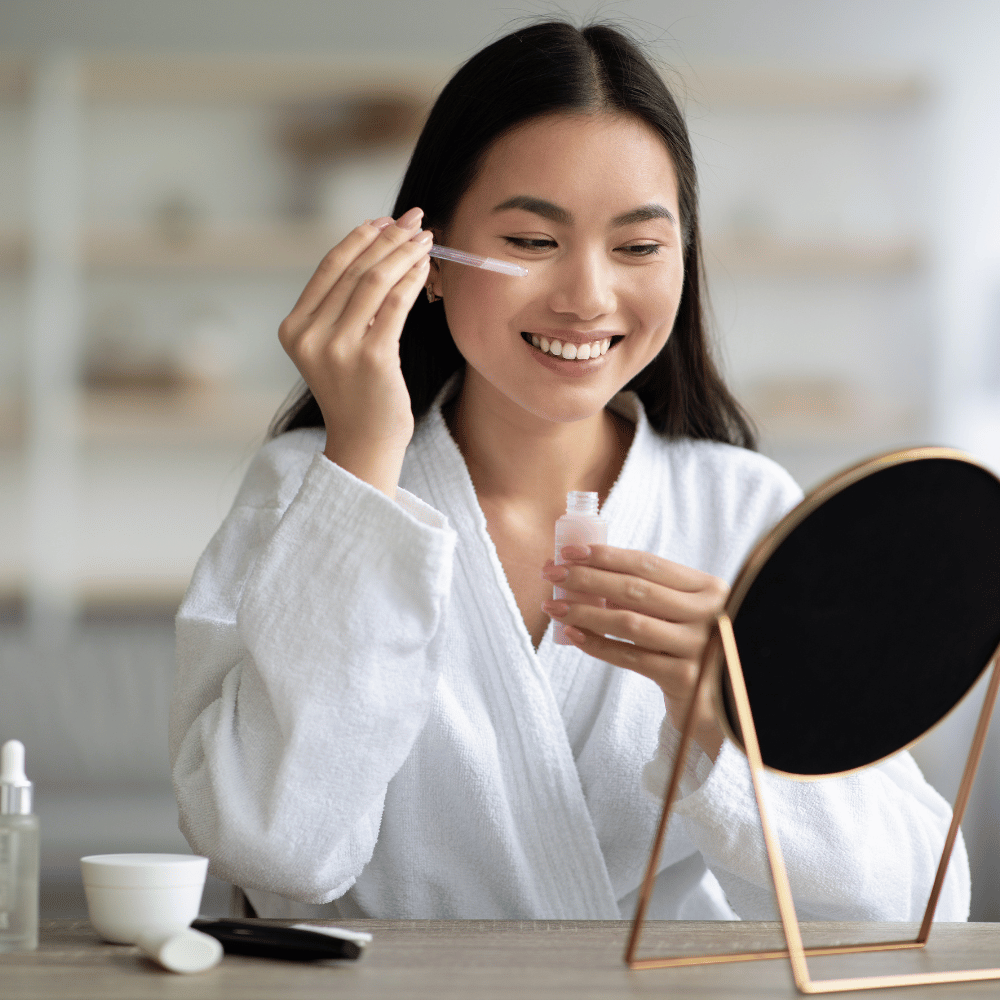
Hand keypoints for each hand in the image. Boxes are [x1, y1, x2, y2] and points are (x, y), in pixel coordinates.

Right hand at [278, 208, 431, 496]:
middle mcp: (310, 336)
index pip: (329, 268)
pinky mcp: (371, 359)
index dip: (359, 238)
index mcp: (294, 329)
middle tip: (414, 219)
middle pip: (354, 269)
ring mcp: (338, 348)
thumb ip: (341, 309)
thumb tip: (375, 252)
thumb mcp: (334, 349)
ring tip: (426, 238)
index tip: (385, 220)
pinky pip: (396, 304)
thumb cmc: (357, 395)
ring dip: (404, 253)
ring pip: (375, 282)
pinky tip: (427, 266)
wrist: (365, 445)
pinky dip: (413, 279)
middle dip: (388, 238)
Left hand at [541, 544, 727, 758]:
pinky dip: (597, 644)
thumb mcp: (681, 611)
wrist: (720, 699)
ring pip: (629, 623)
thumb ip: (649, 592)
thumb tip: (584, 570)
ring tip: (554, 606)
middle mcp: (709, 613)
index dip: (605, 555)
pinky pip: (630, 658)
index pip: (648, 564)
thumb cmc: (689, 644)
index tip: (568, 552)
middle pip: (635, 589)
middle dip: (586, 578)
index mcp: (707, 587)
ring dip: (585, 611)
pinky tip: (573, 635)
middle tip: (550, 574)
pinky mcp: (684, 678)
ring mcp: (698, 647)